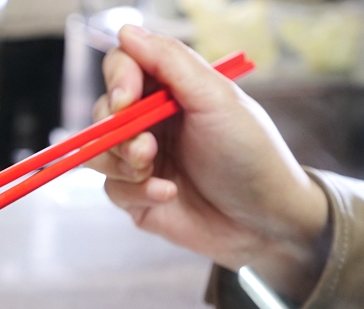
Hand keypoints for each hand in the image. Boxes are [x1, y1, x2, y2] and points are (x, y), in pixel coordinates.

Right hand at [89, 26, 329, 301]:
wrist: (264, 222)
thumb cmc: (251, 155)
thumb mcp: (216, 99)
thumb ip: (170, 61)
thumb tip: (126, 31)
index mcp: (172, 90)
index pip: (124, 67)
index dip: (118, 80)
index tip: (127, 100)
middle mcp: (153, 122)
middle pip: (103, 111)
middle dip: (119, 131)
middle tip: (146, 148)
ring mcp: (143, 161)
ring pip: (99, 152)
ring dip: (122, 162)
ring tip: (153, 172)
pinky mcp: (138, 198)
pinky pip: (112, 189)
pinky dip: (136, 192)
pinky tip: (168, 195)